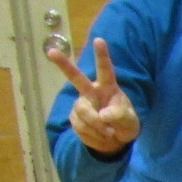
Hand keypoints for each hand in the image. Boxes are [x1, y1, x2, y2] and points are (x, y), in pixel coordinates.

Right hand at [50, 37, 140, 154]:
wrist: (114, 141)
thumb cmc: (124, 124)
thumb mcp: (130, 122)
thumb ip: (120, 116)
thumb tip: (102, 115)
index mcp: (108, 87)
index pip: (105, 69)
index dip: (102, 55)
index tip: (98, 40)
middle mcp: (91, 92)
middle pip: (75, 77)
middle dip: (63, 64)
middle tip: (51, 52)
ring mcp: (81, 104)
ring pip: (83, 113)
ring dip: (98, 127)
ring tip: (109, 133)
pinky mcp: (74, 118)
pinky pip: (81, 127)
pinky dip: (93, 135)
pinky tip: (100, 136)